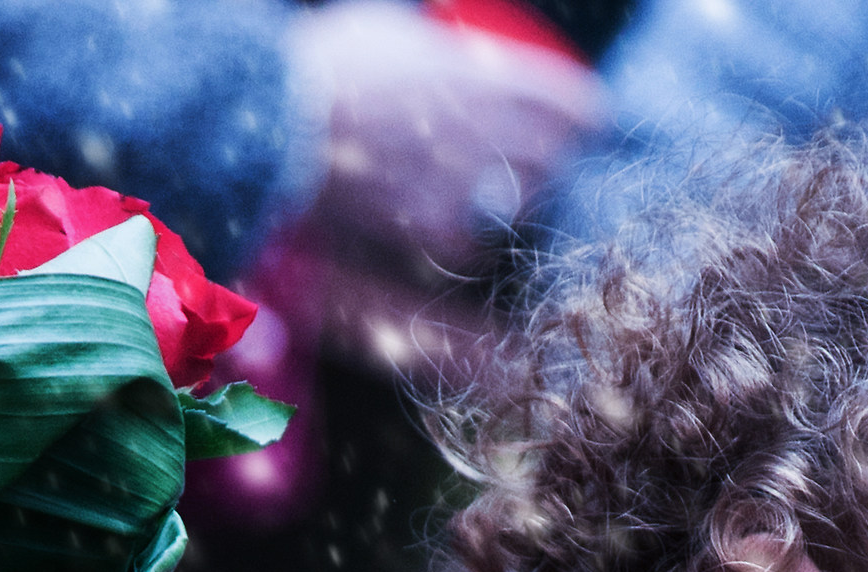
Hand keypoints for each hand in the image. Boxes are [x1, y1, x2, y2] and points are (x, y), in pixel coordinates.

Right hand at [286, 0, 606, 279]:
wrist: (271, 116)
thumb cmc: (319, 64)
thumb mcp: (387, 31)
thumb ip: (431, 48)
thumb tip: (450, 54)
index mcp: (474, 74)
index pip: (563, 100)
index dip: (587, 115)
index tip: (596, 121)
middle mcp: (478, 127)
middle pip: (554, 154)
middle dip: (562, 159)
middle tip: (561, 165)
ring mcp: (455, 179)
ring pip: (524, 198)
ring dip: (529, 198)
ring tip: (524, 200)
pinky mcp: (423, 223)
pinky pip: (471, 244)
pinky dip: (477, 244)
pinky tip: (475, 244)